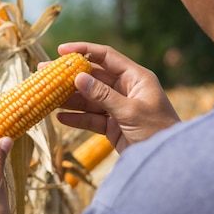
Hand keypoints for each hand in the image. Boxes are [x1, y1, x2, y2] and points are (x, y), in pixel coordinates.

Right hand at [56, 42, 179, 152]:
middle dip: (69, 76)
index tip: (61, 50)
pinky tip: (59, 117)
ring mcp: (119, 108)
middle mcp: (126, 89)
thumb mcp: (130, 112)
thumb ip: (103, 95)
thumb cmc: (158, 132)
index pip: (106, 57)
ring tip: (46, 96)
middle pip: (93, 78)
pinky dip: (77, 118)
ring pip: (89, 99)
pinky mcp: (114, 126)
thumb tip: (78, 78)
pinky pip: (91, 118)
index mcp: (136, 78)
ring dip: (69, 98)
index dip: (84, 51)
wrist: (169, 162)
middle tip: (44, 72)